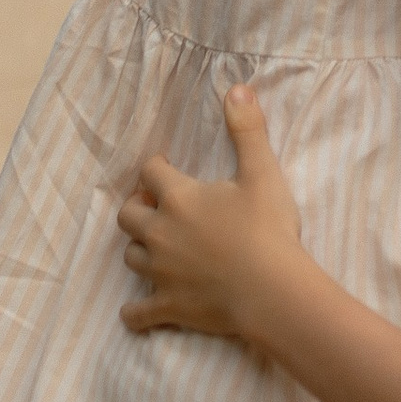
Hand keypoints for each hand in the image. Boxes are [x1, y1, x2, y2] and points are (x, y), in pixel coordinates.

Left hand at [118, 86, 303, 338]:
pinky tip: (138, 310)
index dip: (156, 167)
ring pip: (130, 256)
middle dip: (137, 206)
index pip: (150, 172)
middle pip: (128, 215)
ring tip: (156, 246)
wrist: (272, 292)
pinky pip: (137, 312)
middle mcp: (160, 233)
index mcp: (179, 198)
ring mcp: (160, 273)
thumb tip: (236, 88)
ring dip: (139, 248)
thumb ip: (247, 130)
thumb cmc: (267, 230)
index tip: (166, 166)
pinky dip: (135, 311)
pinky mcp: (168, 306)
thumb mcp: (262, 173)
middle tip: (153, 205)